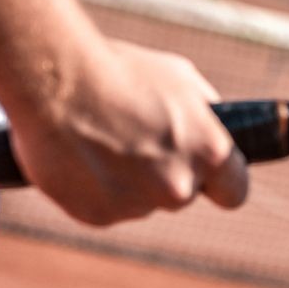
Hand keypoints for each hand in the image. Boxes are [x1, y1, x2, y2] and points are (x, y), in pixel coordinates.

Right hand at [6, 40, 246, 224]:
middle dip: (167, 173)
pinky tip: (82, 156)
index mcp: (210, 153)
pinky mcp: (98, 216)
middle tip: (138, 139)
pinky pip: (107, 207)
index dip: (221, 183)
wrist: (54, 83)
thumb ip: (204, 114)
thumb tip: (215, 129)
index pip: (235, 192)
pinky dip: (97, 189)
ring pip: (142, 201)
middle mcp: (179, 186)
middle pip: (182, 194)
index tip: (209, 176)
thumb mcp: (180, 79)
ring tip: (103, 140)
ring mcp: (137, 206)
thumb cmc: (120, 71)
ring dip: (130, 181)